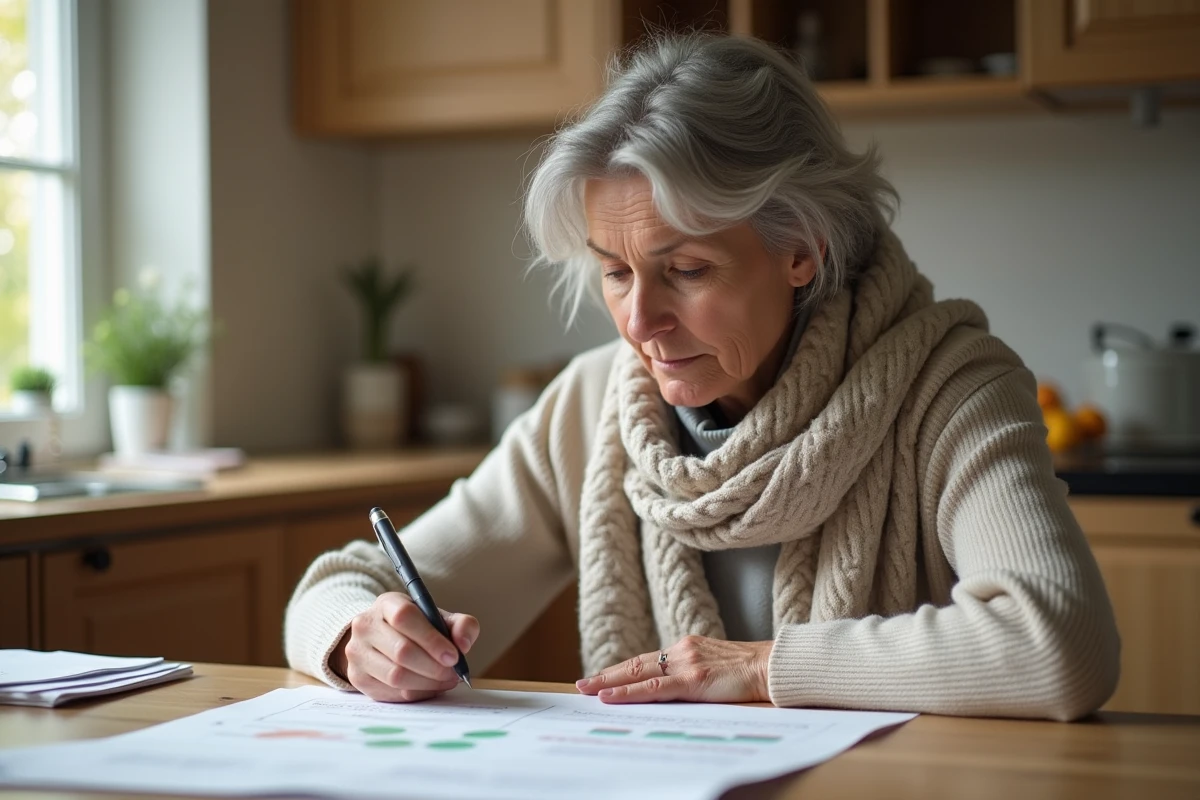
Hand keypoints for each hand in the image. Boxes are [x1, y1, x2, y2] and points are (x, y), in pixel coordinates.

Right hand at [331, 592, 478, 702]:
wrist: (381, 639)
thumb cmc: (416, 628)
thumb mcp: (439, 618)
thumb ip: (461, 625)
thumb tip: (464, 644)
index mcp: (387, 604)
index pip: (405, 617)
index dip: (431, 639)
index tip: (453, 656)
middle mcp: (365, 625)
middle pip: (401, 651)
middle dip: (434, 667)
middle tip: (453, 673)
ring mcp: (357, 652)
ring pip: (395, 676)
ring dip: (427, 683)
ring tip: (445, 681)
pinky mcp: (356, 677)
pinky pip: (390, 693)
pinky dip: (416, 693)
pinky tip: (428, 687)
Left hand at [575, 635, 772, 703]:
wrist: (774, 667)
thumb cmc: (753, 672)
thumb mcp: (719, 668)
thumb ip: (697, 674)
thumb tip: (680, 689)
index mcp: (688, 648)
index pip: (648, 660)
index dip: (624, 670)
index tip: (604, 677)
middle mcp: (682, 651)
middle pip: (636, 664)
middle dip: (607, 675)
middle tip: (582, 684)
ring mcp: (685, 664)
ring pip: (638, 674)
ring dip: (608, 683)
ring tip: (586, 690)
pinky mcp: (692, 680)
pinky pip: (652, 688)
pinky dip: (627, 692)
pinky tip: (609, 697)